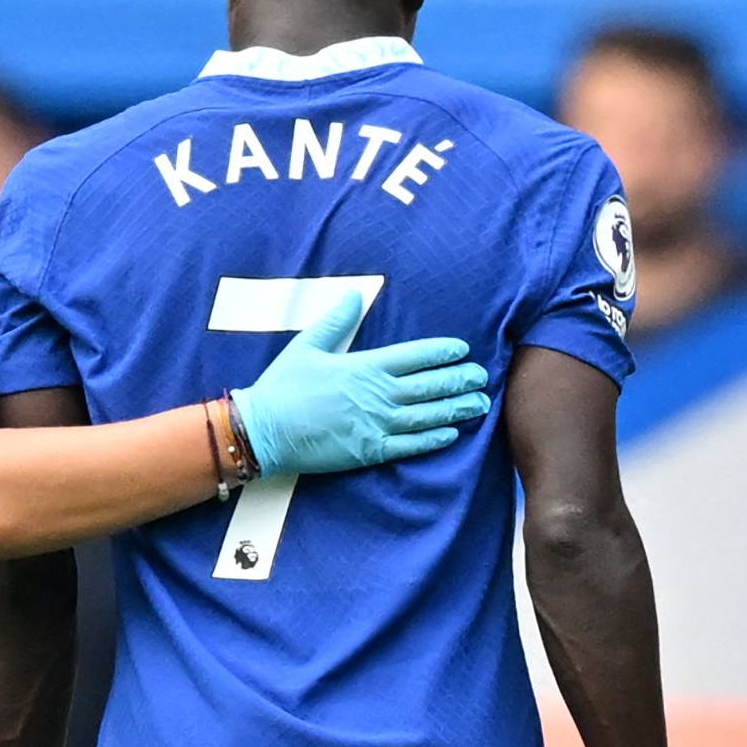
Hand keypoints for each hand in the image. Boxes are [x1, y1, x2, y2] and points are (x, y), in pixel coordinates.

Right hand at [227, 290, 491, 476]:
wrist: (264, 430)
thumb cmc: (283, 386)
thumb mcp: (307, 345)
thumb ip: (336, 321)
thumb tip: (354, 295)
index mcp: (365, 366)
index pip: (415, 356)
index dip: (442, 352)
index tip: (462, 350)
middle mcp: (377, 395)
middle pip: (429, 386)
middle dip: (459, 380)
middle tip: (482, 377)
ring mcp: (376, 425)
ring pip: (426, 415)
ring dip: (456, 409)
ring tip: (479, 404)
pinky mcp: (369, 451)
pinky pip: (409, 446)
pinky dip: (433, 440)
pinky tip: (452, 434)